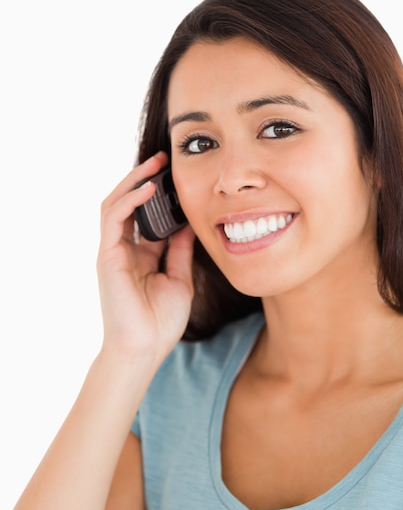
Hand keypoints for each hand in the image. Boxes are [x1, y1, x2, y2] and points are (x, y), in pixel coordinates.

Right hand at [97, 152, 194, 362]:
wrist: (144, 349)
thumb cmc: (161, 321)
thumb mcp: (179, 278)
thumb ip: (180, 251)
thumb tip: (189, 224)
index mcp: (141, 255)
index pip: (147, 216)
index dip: (160, 196)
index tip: (178, 178)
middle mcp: (124, 249)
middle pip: (128, 204)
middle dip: (143, 180)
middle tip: (163, 160)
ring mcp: (113, 251)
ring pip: (115, 204)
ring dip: (133, 181)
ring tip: (154, 165)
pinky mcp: (107, 255)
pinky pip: (114, 218)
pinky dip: (130, 199)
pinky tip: (149, 187)